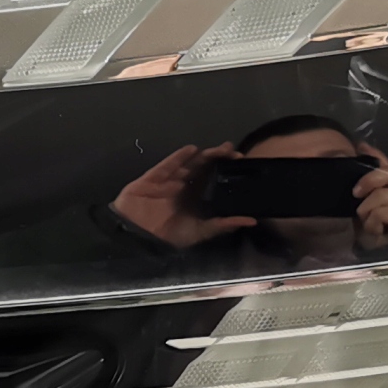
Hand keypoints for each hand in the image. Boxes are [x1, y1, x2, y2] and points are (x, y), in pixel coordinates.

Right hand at [110, 144, 256, 248]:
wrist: (137, 238)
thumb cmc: (166, 236)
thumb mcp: (199, 232)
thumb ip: (223, 225)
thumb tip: (251, 220)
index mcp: (194, 198)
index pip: (212, 179)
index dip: (224, 169)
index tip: (240, 162)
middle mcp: (183, 186)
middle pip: (203, 167)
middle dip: (218, 158)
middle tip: (233, 151)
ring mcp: (168, 180)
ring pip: (189, 164)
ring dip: (204, 156)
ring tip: (220, 149)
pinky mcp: (154, 177)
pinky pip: (167, 165)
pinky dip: (179, 157)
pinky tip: (192, 150)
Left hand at [353, 144, 387, 249]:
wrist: (382, 255)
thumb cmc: (374, 226)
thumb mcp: (365, 199)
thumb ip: (368, 174)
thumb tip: (362, 145)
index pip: (387, 162)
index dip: (374, 155)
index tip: (359, 149)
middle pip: (387, 173)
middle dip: (367, 185)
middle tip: (357, 199)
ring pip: (381, 196)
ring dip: (368, 212)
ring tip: (370, 222)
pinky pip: (383, 212)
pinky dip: (374, 223)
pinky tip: (378, 230)